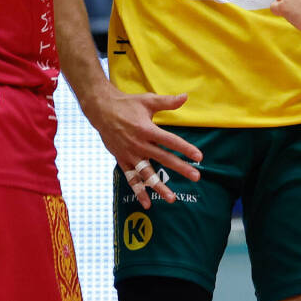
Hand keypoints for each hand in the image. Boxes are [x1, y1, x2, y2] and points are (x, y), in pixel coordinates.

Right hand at [86, 89, 202, 208]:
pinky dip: (138, 191)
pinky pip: (131, 178)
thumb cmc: (127, 104)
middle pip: (163, 158)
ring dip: (159, 186)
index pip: (170, 141)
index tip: (199, 157)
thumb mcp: (148, 100)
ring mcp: (130, 154)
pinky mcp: (122, 160)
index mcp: (147, 129)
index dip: (185, 149)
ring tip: (172, 198)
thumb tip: (186, 96)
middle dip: (181, 168)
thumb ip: (167, 102)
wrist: (101, 110)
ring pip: (147, 174)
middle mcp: (140, 144)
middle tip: (196, 177)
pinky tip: (147, 204)